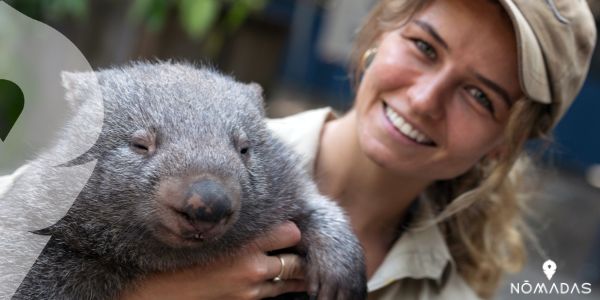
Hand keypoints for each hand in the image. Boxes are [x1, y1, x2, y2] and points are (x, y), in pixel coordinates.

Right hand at [121, 221, 306, 299]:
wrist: (157, 289)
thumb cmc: (181, 255)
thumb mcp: (210, 231)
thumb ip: (238, 224)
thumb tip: (264, 216)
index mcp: (244, 241)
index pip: (291, 231)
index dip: (293, 229)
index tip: (292, 227)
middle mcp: (253, 265)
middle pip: (297, 259)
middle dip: (301, 254)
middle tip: (303, 248)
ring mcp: (252, 288)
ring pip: (292, 280)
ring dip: (297, 273)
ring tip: (302, 265)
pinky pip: (276, 293)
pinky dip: (283, 286)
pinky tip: (284, 280)